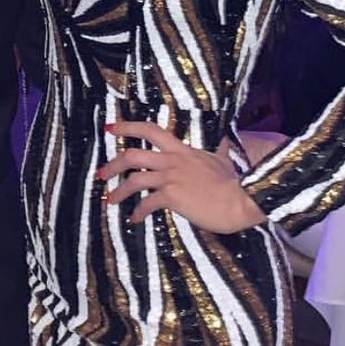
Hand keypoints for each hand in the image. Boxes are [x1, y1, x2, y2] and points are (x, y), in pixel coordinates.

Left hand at [97, 121, 266, 233]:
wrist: (243, 200)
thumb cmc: (235, 184)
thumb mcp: (222, 161)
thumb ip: (216, 153)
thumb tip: (225, 143)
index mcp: (182, 150)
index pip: (150, 130)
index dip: (128, 126)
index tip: (110, 127)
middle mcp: (173, 160)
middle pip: (133, 154)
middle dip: (113, 163)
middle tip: (101, 173)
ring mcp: (172, 178)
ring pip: (134, 179)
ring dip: (118, 191)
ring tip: (110, 200)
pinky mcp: (173, 196)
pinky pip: (147, 203)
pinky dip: (137, 212)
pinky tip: (134, 219)